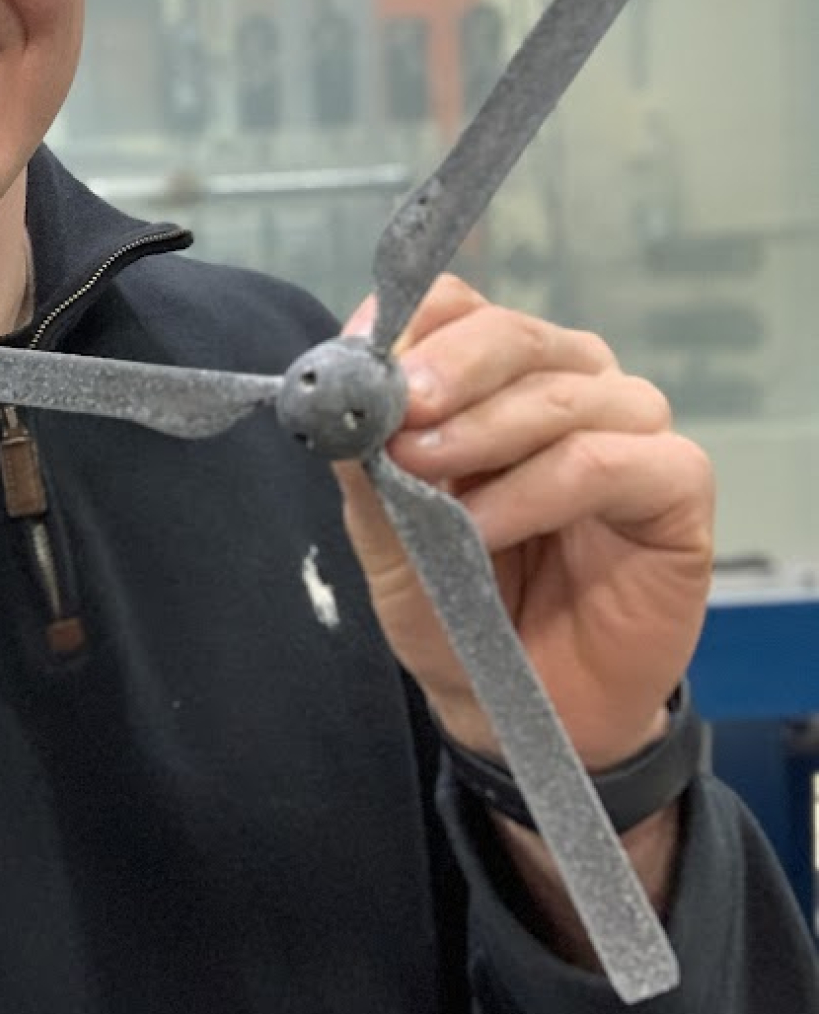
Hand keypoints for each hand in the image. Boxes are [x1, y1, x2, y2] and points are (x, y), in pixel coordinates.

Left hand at [335, 274, 714, 770]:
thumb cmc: (457, 609)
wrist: (517, 707)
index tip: (362, 363)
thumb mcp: (388, 543)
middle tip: (400, 411)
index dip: (410, 325)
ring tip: (431, 487)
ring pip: (560, 393)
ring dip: (484, 434)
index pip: (459, 306)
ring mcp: (630, 429)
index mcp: (498, 376)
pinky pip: (607, 461)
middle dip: (447, 370)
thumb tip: (337, 399)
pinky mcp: (677, 486)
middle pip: (512, 335)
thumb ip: (368, 470)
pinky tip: (486, 528)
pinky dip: (537, 489)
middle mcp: (571, 382)